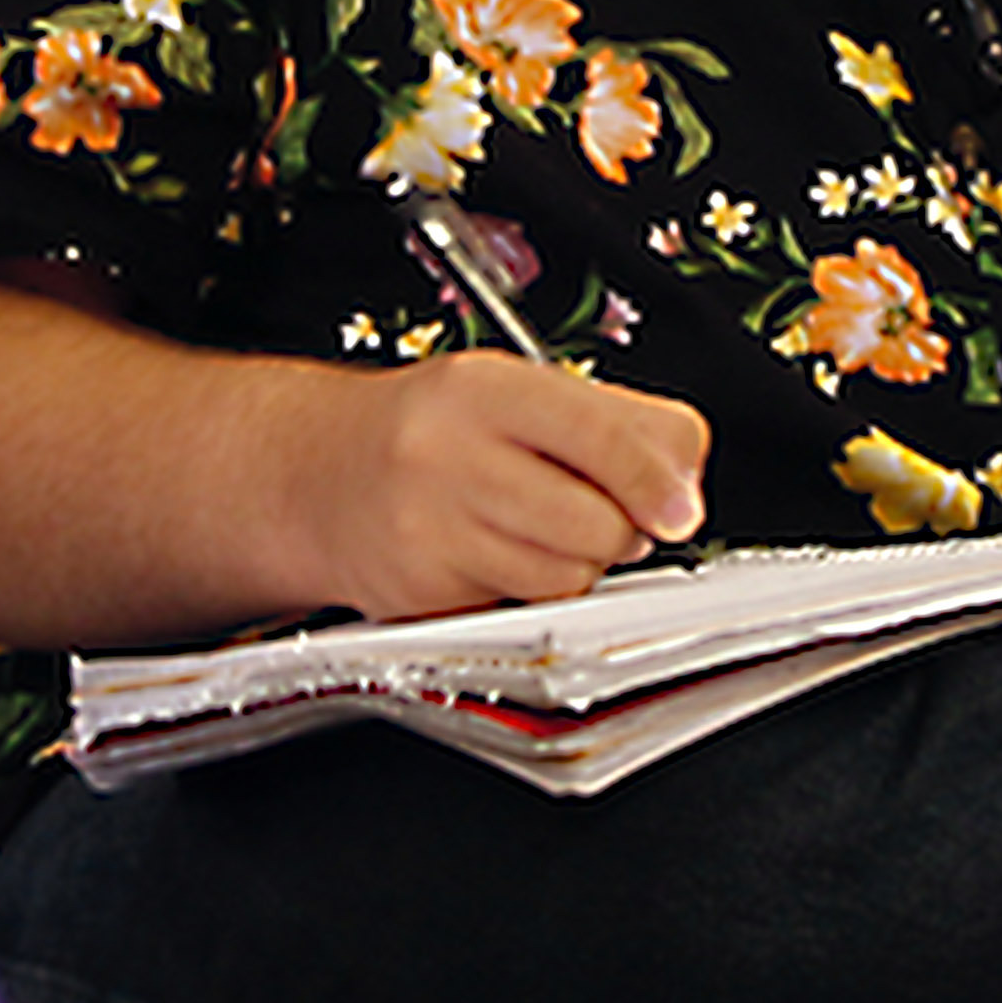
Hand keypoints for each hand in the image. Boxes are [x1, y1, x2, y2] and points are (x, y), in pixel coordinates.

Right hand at [277, 353, 710, 619]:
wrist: (318, 476)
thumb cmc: (431, 432)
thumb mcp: (517, 393)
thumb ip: (617, 425)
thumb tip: (683, 490)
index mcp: (484, 389)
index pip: (600, 435)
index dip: (653, 481)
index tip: (681, 512)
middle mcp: (447, 455)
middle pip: (595, 523)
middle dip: (615, 528)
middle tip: (590, 509)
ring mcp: (428, 531)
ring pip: (566, 578)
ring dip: (574, 566)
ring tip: (533, 529)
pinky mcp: (420, 597)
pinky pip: (521, 613)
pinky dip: (525, 595)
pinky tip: (489, 557)